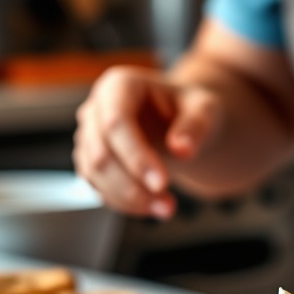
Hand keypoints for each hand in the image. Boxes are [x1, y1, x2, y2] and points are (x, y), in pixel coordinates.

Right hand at [72, 66, 220, 218]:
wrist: (180, 122)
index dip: (136, 157)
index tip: (162, 184)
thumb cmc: (190, 109)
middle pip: (100, 153)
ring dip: (128, 199)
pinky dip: (123, 203)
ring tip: (167, 208)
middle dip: (132, 186)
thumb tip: (182, 149)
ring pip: (94, 174)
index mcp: (119, 85)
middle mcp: (96, 108)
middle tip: (169, 206)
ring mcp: (88, 135)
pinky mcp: (89, 160)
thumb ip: (196, 124)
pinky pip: (97, 187)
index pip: (116, 123)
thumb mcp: (205, 108)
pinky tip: (152, 206)